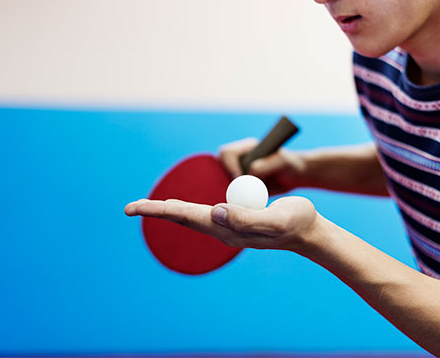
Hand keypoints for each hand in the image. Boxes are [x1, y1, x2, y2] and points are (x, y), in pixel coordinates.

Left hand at [124, 196, 324, 253]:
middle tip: (129, 208)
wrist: (309, 232)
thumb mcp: (275, 218)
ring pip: (192, 217)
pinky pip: (205, 215)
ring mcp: (229, 226)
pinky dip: (187, 209)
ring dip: (170, 211)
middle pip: (183, 218)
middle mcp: (223, 230)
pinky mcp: (236, 220)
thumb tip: (215, 211)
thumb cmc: (296, 222)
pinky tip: (183, 209)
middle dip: (157, 211)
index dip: (160, 210)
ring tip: (150, 208)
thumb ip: (247, 217)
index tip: (134, 207)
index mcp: (227, 228)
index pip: (186, 216)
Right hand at [218, 138, 305, 194]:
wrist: (295, 177)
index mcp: (246, 148)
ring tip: (240, 201)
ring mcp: (239, 174)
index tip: (239, 177)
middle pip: (219, 168)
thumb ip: (268, 164)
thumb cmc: (291, 165)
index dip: (230, 165)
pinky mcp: (241, 187)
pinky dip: (233, 201)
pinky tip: (242, 208)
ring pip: (223, 182)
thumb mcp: (283, 162)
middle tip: (234, 193)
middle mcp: (239, 160)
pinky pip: (231, 195)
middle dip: (223, 180)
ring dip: (228, 192)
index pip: (227, 153)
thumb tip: (251, 171)